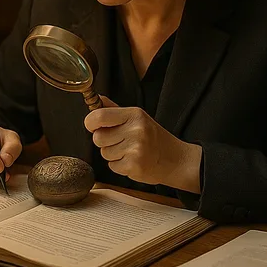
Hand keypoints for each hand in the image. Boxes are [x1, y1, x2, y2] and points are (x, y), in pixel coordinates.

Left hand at [84, 96, 201, 192]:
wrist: (175, 160)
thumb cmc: (155, 138)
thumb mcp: (138, 118)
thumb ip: (114, 109)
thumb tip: (97, 100)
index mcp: (134, 114)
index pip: (98, 116)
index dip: (90, 122)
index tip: (93, 126)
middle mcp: (135, 130)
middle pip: (98, 137)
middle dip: (104, 141)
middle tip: (121, 141)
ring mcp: (135, 149)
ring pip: (104, 153)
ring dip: (113, 154)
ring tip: (130, 151)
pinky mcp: (134, 166)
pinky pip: (112, 166)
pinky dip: (119, 166)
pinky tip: (133, 161)